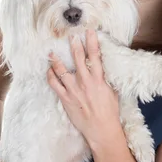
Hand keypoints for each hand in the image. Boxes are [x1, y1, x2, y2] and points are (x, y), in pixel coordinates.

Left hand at [47, 29, 120, 146]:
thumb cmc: (109, 111)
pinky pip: (54, 84)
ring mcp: (74, 90)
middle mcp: (85, 82)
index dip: (92, 42)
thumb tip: (101, 67)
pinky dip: (50, 76)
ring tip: (51, 52)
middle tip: (70, 35)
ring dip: (55, 60)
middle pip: (77, 58)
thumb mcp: (112, 91)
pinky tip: (49, 70)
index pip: (95, 56)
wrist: (101, 130)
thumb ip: (104, 78)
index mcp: (98, 79)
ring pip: (62, 70)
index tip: (89, 31)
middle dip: (74, 45)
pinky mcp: (66, 99)